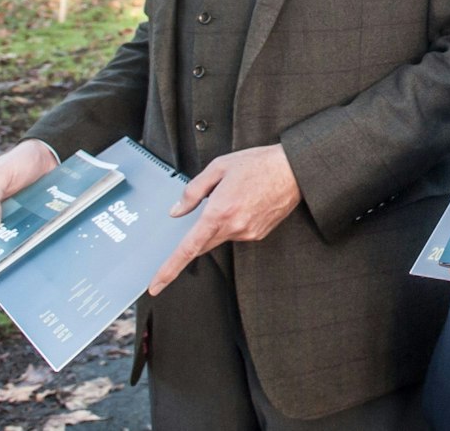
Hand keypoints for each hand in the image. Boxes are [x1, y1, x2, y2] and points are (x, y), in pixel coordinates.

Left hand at [147, 144, 301, 294]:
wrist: (294, 169)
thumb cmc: (258, 164)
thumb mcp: (219, 167)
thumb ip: (193, 191)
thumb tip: (177, 211)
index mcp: (219, 212)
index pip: (188, 248)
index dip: (169, 269)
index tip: (156, 285)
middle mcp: (233, 228)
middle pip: (201, 245)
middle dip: (194, 236)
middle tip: (201, 214)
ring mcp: (247, 234)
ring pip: (219, 238)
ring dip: (217, 224)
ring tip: (233, 196)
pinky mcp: (258, 235)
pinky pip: (235, 234)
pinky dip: (232, 223)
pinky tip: (243, 203)